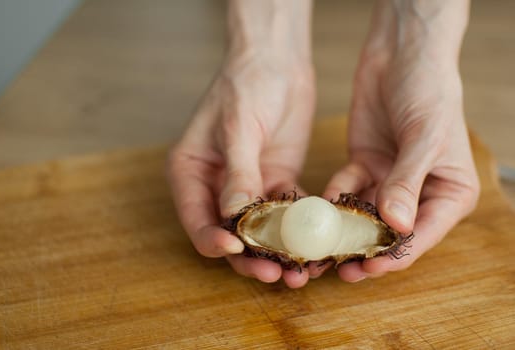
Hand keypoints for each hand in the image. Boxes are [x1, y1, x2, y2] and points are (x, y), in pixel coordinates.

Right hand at [168, 50, 315, 287]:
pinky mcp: (275, 181)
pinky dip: (298, 232)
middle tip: (275, 274)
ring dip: (278, 253)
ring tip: (300, 272)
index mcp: (191, 172)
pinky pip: (285, 215)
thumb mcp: (238, 126)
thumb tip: (234, 216)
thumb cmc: (246, 84)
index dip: (214, 239)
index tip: (236, 248)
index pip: (196, 218)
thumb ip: (238, 173)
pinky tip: (315, 246)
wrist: (277, 61)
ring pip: (259, 232)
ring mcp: (247, 187)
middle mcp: (215, 185)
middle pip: (229, 234)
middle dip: (251, 257)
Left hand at [322, 0, 478, 281]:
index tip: (369, 268)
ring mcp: (389, 181)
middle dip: (366, 251)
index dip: (396, 255)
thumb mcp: (424, 138)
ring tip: (321, 252)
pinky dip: (332, 201)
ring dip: (343, 233)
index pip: (423, 234)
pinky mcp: (363, 167)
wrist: (400, 56)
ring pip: (364, 217)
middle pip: (390, 232)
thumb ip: (408, 182)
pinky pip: (346, 191)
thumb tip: (397, 225)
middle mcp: (419, 193)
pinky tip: (316, 212)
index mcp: (449, 192)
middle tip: (340, 269)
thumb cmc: (429, 92)